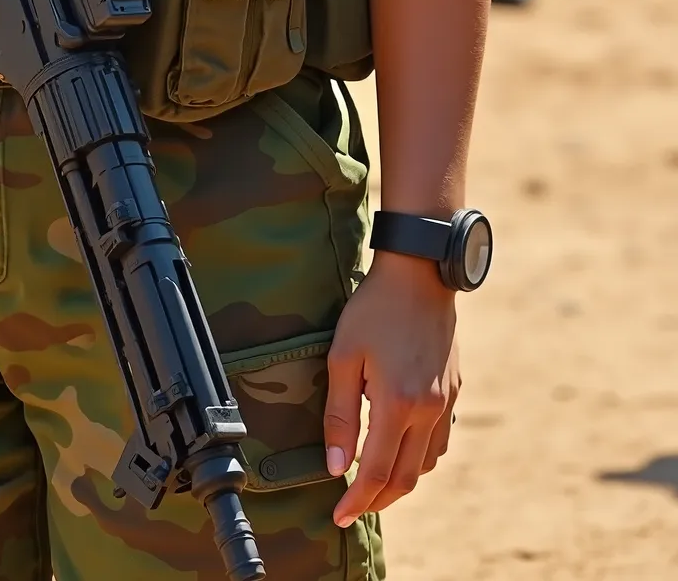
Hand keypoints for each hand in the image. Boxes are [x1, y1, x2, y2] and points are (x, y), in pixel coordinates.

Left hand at [325, 252, 459, 526]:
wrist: (420, 273)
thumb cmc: (374, 309)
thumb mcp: (343, 357)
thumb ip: (339, 415)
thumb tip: (335, 465)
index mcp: (397, 404)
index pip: (376, 472)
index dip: (356, 500)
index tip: (338, 516)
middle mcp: (427, 410)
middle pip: (405, 478)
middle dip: (378, 500)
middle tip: (353, 507)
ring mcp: (445, 402)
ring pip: (425, 463)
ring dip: (399, 480)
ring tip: (372, 481)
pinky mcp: (453, 390)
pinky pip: (439, 441)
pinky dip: (419, 457)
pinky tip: (400, 449)